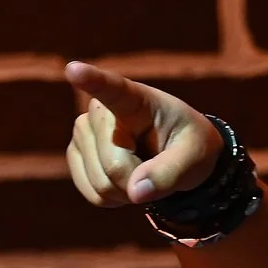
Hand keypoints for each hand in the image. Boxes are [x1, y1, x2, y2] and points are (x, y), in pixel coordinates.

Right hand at [62, 62, 224, 209]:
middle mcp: (101, 111)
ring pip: (100, 183)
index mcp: (136, 100)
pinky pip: (92, 194)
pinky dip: (113, 198)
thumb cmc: (188, 147)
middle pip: (113, 165)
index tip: (74, 69)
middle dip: (136, 180)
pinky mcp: (75, 154)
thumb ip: (170, 173)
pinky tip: (124, 182)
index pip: (112, 89)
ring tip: (141, 172)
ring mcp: (82, 132)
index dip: (92, 80)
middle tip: (155, 168)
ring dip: (125, 191)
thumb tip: (135, 192)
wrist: (175, 158)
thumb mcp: (194, 158)